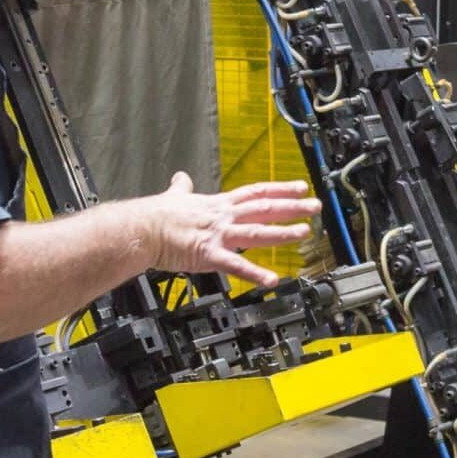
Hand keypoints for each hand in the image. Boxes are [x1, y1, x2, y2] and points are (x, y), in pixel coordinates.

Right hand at [140, 172, 320, 288]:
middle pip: (264, 209)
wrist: (140, 229)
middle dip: (292, 207)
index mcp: (219, 204)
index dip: (281, 189)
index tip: (301, 186)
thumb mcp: (175, 196)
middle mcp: (224, 216)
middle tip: (315, 206)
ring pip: (257, 232)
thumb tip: (180, 178)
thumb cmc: (156, 216)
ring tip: (304, 233)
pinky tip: (271, 279)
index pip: (256, 192)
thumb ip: (182, 188)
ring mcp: (219, 234)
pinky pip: (236, 265)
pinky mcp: (209, 254)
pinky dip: (255, 273)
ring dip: (282, 233)